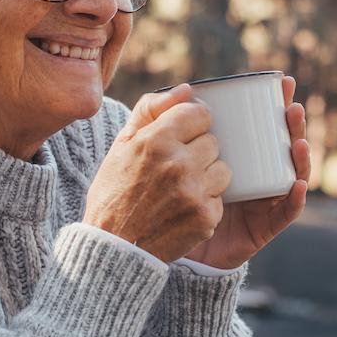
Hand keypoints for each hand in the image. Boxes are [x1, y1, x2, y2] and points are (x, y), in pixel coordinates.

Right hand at [84, 84, 230, 263]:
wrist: (114, 247)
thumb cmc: (115, 191)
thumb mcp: (122, 145)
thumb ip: (151, 109)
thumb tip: (187, 89)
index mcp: (155, 140)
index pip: (198, 113)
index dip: (192, 123)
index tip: (183, 135)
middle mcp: (177, 163)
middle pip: (213, 142)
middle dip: (198, 152)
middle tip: (176, 168)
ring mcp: (194, 192)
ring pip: (223, 169)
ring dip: (207, 177)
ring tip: (182, 188)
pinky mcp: (206, 217)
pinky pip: (221, 198)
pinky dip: (206, 203)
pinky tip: (183, 209)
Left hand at [183, 75, 310, 269]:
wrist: (162, 243)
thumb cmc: (164, 194)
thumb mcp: (164, 153)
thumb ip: (165, 117)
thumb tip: (184, 87)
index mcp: (239, 155)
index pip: (263, 125)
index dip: (276, 104)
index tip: (280, 83)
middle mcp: (256, 174)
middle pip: (283, 146)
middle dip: (293, 125)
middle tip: (292, 107)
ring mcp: (263, 200)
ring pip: (292, 175)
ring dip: (300, 157)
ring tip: (298, 142)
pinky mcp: (264, 226)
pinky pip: (285, 212)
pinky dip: (295, 199)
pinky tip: (296, 184)